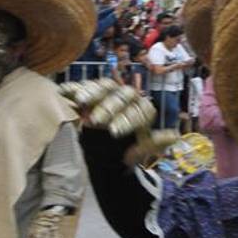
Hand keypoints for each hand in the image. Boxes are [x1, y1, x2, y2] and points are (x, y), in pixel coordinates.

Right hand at [59, 79, 178, 164]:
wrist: (104, 152)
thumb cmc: (124, 150)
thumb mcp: (139, 151)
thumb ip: (154, 144)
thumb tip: (174, 135)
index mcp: (142, 110)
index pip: (140, 110)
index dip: (128, 120)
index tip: (115, 133)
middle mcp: (128, 98)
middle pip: (122, 95)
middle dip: (109, 108)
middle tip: (96, 122)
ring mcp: (109, 92)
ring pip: (104, 86)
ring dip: (92, 93)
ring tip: (81, 103)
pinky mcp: (90, 91)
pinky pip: (82, 85)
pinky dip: (73, 87)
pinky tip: (63, 92)